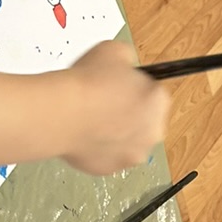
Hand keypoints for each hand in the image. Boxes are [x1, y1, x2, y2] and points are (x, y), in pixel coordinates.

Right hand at [55, 41, 168, 174]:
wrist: (62, 114)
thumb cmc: (88, 82)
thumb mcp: (114, 51)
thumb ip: (129, 61)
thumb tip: (126, 68)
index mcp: (158, 101)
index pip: (153, 93)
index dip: (134, 88)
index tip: (118, 87)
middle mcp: (153, 132)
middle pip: (144, 121)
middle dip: (129, 114)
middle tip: (104, 103)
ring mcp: (133, 155)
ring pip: (127, 142)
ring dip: (115, 133)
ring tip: (91, 120)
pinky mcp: (111, 170)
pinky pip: (108, 156)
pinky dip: (99, 148)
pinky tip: (83, 134)